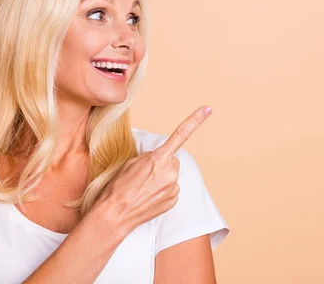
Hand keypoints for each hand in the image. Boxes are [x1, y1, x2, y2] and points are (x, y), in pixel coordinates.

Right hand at [94, 105, 212, 231]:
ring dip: (162, 178)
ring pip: (171, 176)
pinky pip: (171, 189)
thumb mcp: (131, 162)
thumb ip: (150, 157)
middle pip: (172, 161)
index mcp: (158, 158)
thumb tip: (158, 159)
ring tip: (144, 187)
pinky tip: (149, 196)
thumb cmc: (119, 186)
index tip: (207, 109)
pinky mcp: (174, 200)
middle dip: (162, 164)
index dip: (195, 121)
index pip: (180, 135)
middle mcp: (170, 172)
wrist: (116, 213)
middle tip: (145, 174)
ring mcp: (173, 187)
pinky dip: (162, 191)